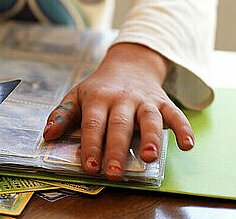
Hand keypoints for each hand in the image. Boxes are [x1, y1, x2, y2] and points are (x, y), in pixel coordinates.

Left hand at [43, 43, 194, 179]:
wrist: (128, 63)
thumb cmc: (99, 87)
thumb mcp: (77, 95)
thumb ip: (62, 115)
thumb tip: (47, 135)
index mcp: (97, 97)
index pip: (93, 123)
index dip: (91, 145)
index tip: (89, 167)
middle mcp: (121, 98)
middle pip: (119, 124)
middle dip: (116, 149)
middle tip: (112, 173)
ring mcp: (144, 99)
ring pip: (148, 118)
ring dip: (150, 137)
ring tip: (149, 158)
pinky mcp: (163, 101)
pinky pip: (175, 113)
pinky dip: (183, 128)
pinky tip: (187, 145)